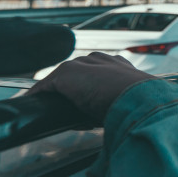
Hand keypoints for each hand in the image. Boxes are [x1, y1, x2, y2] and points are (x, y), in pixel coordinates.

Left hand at [28, 52, 154, 123]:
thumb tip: (113, 117)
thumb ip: (122, 99)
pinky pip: (46, 85)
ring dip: (57, 93)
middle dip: (72, 90)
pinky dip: (39, 95)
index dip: (90, 89)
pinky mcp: (66, 74)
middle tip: (70, 109)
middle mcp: (100, 59)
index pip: (97, 73)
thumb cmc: (142, 102)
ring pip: (61, 79)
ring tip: (52, 108)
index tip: (86, 105)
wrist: (139, 97)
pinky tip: (35, 103)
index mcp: (120, 65)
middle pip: (77, 74)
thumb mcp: (132, 98)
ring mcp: (83, 64)